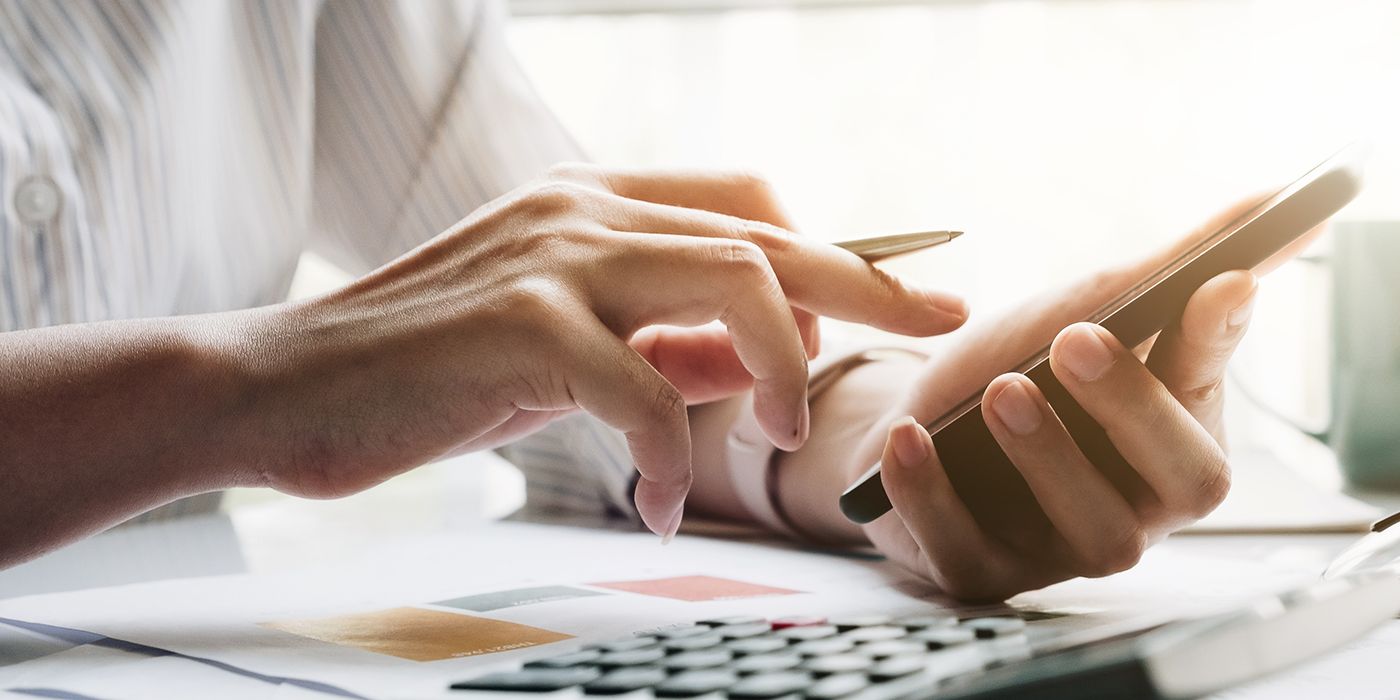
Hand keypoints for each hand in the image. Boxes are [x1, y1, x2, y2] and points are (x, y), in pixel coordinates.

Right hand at [251, 164, 966, 538]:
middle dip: (867, 281)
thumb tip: (749, 363)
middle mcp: (583, 210)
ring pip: (731, 281)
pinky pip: (643, 385)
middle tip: (943, 321)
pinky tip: (654, 505)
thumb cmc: (424, 371)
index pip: (744, 201)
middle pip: (765, 231)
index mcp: (593, 204)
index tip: (891, 295)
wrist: (280, 387)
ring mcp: (553, 256)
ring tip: (781, 433)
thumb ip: (653, 342)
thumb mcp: (555, 347)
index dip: (829, 246)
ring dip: (780, 362)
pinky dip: (668, 455)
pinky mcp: (520, 322)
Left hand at [858, 199, 1319, 600]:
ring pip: (1095, 534)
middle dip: (1135, 408)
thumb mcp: (1081, 312)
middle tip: (1076, 340)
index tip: (1218, 283)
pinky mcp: (985, 575)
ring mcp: (1065, 552)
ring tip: (1000, 389)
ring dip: (1048, 456)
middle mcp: (1141, 507)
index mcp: (1178, 437)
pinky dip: (935, 497)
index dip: (1216, 344)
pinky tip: (910, 439)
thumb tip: (1284, 210)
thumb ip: (1171, 273)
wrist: (910, 427)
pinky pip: (969, 553)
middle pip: (1184, 482)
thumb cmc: (1014, 370)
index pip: (1214, 393)